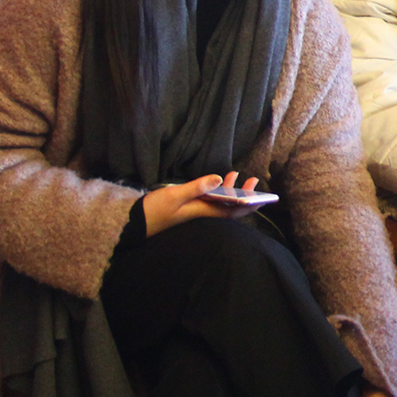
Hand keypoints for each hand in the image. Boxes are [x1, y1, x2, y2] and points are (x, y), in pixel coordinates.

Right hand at [142, 171, 258, 235]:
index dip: (249, 206)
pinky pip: (209, 199)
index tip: (261, 197)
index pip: (233, 212)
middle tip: (254, 179)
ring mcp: (196, 210)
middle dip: (244, 194)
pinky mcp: (189, 207)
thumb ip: (197, 187)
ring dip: (231, 190)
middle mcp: (203, 213)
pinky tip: (218, 181)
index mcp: (204, 213)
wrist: (134, 222)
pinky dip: (217, 190)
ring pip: (220, 201)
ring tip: (237, 174)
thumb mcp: (175, 196)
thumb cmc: (154, 210)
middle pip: (230, 206)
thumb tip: (219, 179)